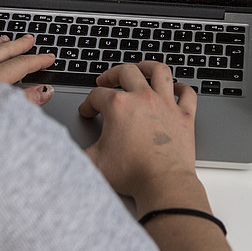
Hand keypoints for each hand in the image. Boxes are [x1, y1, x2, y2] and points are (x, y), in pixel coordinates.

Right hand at [78, 61, 198, 204]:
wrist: (163, 184)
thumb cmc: (132, 174)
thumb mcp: (93, 162)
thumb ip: (75, 152)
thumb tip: (64, 150)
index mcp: (118, 106)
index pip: (97, 95)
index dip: (88, 104)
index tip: (88, 112)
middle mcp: (143, 99)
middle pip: (126, 72)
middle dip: (112, 74)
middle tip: (106, 81)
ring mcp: (166, 104)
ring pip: (159, 71)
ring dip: (148, 67)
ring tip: (141, 68)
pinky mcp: (184, 115)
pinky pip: (187, 92)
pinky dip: (182, 87)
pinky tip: (175, 88)